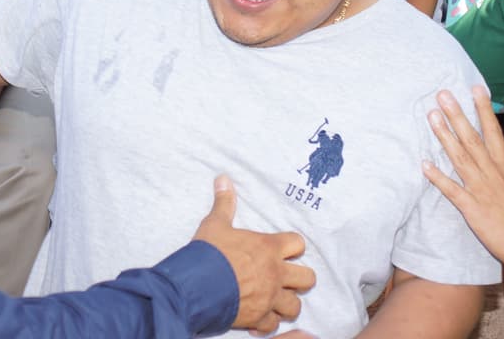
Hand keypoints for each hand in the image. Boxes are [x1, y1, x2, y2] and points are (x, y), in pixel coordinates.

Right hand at [192, 175, 314, 333]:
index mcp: (269, 248)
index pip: (298, 243)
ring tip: (275, 300)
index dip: (293, 246)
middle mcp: (275, 274)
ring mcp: (269, 298)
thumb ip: (224, 203)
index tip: (284, 249)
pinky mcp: (258, 318)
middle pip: (307, 278)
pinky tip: (258, 318)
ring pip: (294, 306)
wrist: (197, 285)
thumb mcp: (215, 224)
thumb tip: (223, 179)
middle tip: (286, 278)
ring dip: (286, 303)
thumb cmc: (209, 253)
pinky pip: (273, 324)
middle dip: (300, 279)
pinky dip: (267, 323)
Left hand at [421, 87, 503, 271]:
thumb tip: (493, 156)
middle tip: (443, 94)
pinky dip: (438, 178)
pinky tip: (424, 165)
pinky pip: (453, 190)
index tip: (476, 87)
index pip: (493, 131)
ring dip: (445, 136)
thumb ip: (502, 170)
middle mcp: (493, 172)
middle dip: (457, 115)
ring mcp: (482, 189)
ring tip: (431, 117)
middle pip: (473, 138)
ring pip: (461, 157)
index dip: (484, 109)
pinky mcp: (473, 208)